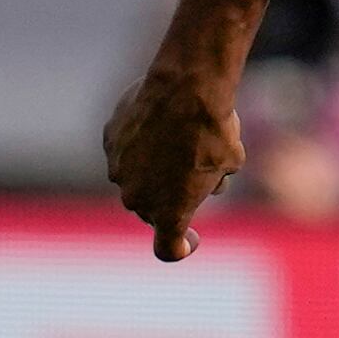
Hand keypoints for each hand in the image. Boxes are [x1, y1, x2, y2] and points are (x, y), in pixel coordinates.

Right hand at [103, 56, 244, 260]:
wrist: (185, 88)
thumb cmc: (213, 129)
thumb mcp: (229, 162)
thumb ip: (212, 181)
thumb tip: (206, 181)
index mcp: (168, 213)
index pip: (168, 249)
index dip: (181, 246)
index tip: (191, 236)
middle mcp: (137, 198)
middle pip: (151, 209)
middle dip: (169, 198)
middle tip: (192, 171)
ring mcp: (118, 169)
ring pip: (135, 179)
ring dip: (151, 169)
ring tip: (177, 139)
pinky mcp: (109, 141)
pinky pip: (123, 151)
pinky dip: (137, 144)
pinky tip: (158, 122)